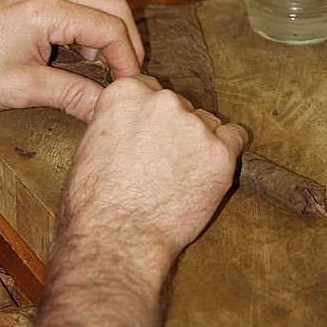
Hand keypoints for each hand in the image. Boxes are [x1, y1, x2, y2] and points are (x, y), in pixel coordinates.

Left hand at [0, 0, 142, 120]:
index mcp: (45, 9)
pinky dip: (86, 25)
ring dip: (107, 29)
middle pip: (111, 3)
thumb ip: (73, 95)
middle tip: (125, 74)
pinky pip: (73, 2)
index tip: (129, 85)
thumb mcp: (24, 89)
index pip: (110, 26)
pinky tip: (79, 53)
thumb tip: (107, 108)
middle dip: (126, 40)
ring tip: (101, 65)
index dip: (127, 58)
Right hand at [64, 75, 246, 274]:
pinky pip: (235, 138)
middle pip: (179, 105)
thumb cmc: (95, 202)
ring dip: (198, 142)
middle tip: (163, 161)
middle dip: (174, 129)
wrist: (117, 238)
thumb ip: (117, 122)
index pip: (149, 88)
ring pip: (206, 123)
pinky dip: (226, 152)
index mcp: (127, 94)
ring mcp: (194, 125)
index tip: (149, 133)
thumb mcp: (90, 146)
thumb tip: (131, 122)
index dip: (149, 115)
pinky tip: (209, 170)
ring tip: (180, 176)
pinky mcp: (220, 153)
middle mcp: (163, 101)